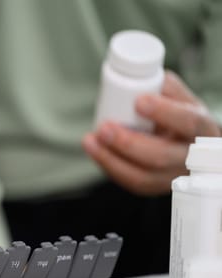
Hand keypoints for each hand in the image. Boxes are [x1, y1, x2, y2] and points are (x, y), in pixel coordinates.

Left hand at [83, 71, 220, 194]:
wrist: (190, 149)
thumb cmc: (182, 118)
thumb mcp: (183, 100)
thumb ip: (166, 87)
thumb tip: (143, 74)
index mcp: (202, 129)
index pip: (188, 122)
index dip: (164, 112)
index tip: (139, 101)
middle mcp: (191, 158)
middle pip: (161, 156)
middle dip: (128, 143)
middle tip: (104, 127)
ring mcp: (172, 178)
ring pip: (142, 178)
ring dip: (111, 159)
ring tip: (90, 140)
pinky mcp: (154, 187)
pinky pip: (131, 183)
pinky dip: (109, 166)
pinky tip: (95, 150)